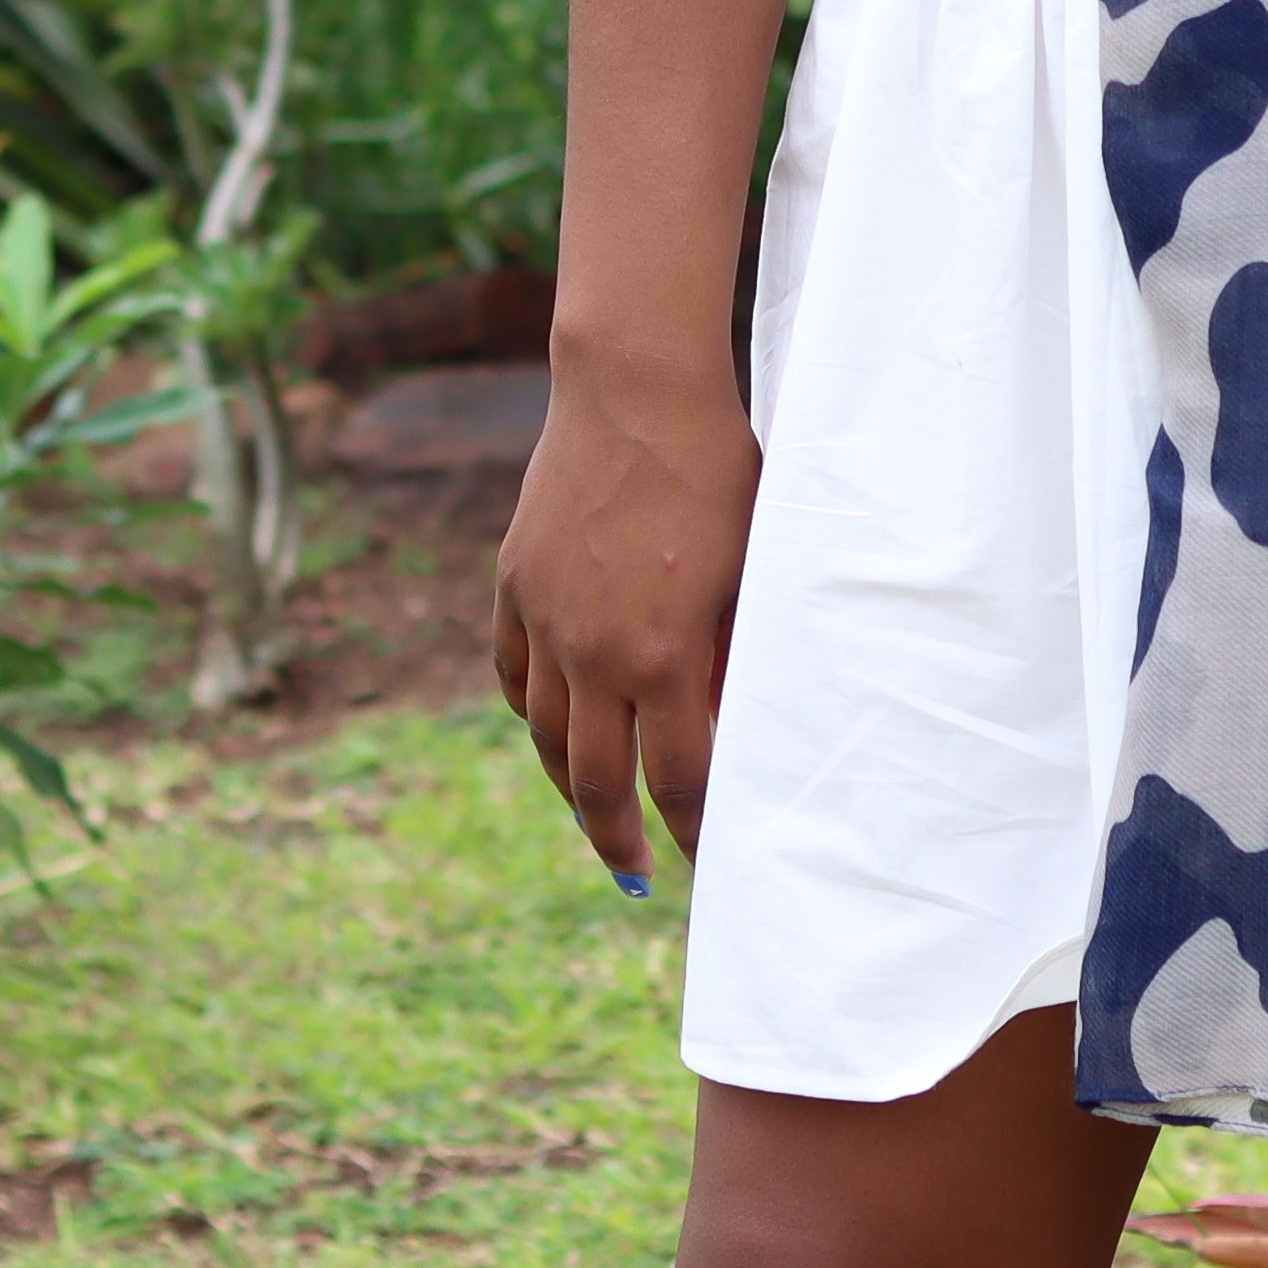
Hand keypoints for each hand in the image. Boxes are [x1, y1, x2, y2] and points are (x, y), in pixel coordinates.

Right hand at [490, 358, 761, 896]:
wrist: (635, 389)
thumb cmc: (719, 470)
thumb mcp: (752, 567)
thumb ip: (739, 654)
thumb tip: (730, 726)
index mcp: (661, 654)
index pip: (679, 779)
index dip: (697, 831)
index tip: (711, 865)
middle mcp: (591, 651)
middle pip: (597, 783)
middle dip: (621, 843)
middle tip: (641, 878)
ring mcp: (543, 620)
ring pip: (546, 739)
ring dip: (573, 790)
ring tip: (600, 817)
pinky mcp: (514, 585)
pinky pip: (515, 677)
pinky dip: (535, 714)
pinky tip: (556, 730)